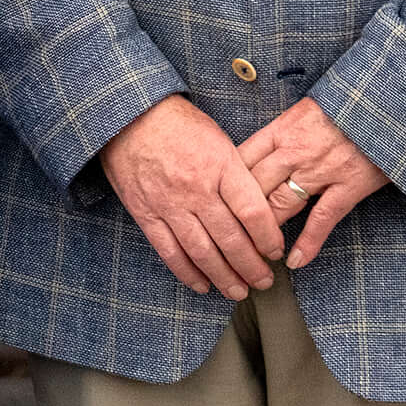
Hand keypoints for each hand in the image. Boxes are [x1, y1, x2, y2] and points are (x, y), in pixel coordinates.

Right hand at [95, 95, 286, 298]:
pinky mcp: (146, 213)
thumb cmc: (179, 124)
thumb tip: (259, 211)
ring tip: (238, 290)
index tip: (275, 251)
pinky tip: (202, 284)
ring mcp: (169, 203)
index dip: (268, 239)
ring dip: (224, 276)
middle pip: (231, 239)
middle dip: (251, 267)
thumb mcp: (219, 139)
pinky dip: (187, 272)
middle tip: (264, 281)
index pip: (253, 213)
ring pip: (202, 252)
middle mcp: (197, 189)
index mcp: (221, 166)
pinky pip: (169, 251)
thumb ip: (238, 175)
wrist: (130, 115)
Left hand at [236, 98, 391, 268]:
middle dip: (237, 214)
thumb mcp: (306, 109)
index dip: (223, 185)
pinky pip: (322, 219)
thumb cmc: (346, 105)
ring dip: (264, 231)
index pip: (241, 159)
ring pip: (280, 204)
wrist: (388, 102)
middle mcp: (295, 150)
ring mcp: (321, 170)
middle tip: (226, 238)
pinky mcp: (349, 185)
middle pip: (254, 187)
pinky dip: (307, 243)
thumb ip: (283, 131)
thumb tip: (257, 153)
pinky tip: (294, 261)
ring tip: (253, 253)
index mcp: (282, 129)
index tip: (213, 203)